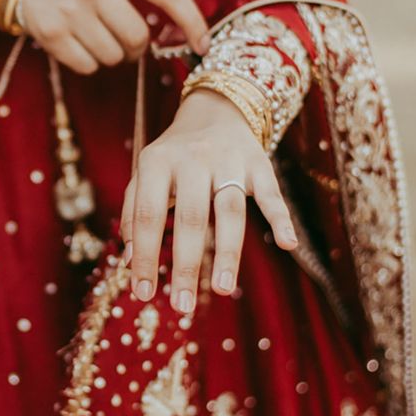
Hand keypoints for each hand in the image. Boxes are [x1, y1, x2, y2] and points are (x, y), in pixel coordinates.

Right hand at [19, 0, 211, 72]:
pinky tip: (79, 44)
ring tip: (98, 36)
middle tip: (123, 37)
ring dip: (112, 55)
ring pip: (113, 56)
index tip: (203, 45)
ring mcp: (70, 9)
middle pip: (137, 38)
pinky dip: (88, 62)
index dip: (191, 21)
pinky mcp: (51, 33)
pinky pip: (88, 66)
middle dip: (136, 46)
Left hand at [120, 89, 298, 312]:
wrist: (215, 109)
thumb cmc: (174, 154)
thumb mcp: (146, 172)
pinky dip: (280, 218)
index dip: (143, 256)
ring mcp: (228, 160)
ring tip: (223, 289)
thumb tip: (128, 258)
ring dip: (228, 252)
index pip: (147, 215)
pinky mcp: (259, 162)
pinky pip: (271, 193)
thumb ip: (134, 210)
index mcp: (157, 162)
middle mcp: (192, 159)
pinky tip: (287, 245)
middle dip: (186, 264)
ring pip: (229, 210)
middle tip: (183, 305)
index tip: (143, 294)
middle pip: (190, 217)